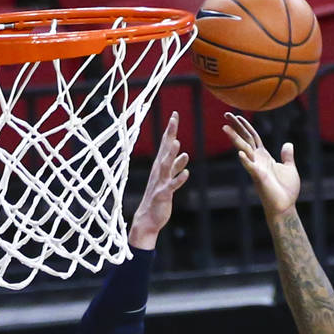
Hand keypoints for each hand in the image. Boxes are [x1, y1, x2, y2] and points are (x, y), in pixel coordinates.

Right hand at [129, 112, 189, 248]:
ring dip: (172, 155)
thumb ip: (175, 166)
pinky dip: (178, 179)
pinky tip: (186, 173)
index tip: (175, 114)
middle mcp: (159, 171)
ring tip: (177, 144)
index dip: (170, 130)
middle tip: (174, 119)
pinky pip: (172, 186)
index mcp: (160, 166)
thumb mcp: (167, 179)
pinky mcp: (163, 195)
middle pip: (165, 149)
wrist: (148, 218)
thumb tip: (184, 154)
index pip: (165, 144)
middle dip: (170, 134)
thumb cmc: (158, 198)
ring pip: (167, 166)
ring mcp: (161, 182)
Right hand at [222, 112, 299, 217]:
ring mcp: (256, 168)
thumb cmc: (286, 191)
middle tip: (225, 115)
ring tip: (225, 128)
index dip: (245, 126)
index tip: (237, 116)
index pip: (252, 137)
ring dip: (235, 139)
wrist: (285, 207)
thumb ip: (287, 156)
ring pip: (244, 149)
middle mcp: (257, 160)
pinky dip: (246, 160)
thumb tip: (288, 144)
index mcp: (264, 157)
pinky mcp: (259, 178)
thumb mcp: (289, 168)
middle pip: (245, 139)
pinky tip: (240, 153)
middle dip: (235, 127)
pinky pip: (251, 167)